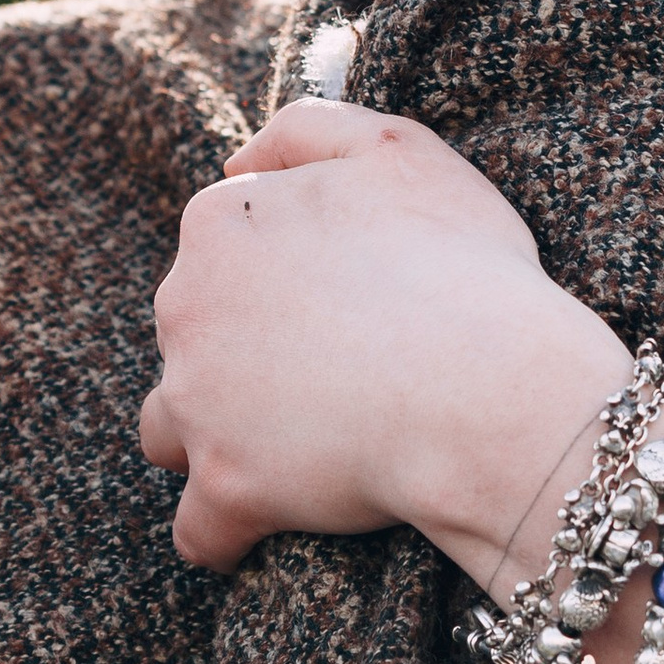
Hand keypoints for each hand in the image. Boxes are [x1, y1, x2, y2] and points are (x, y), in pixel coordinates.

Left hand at [139, 98, 625, 579]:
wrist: (492, 389)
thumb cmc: (462, 266)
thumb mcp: (397, 148)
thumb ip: (306, 129)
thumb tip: (236, 158)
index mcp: (220, 223)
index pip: (215, 250)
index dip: (272, 280)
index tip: (330, 306)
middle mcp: (185, 306)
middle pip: (188, 338)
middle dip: (238, 358)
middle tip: (328, 378)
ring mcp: (198, 401)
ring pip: (171, 429)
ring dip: (213, 441)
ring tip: (291, 454)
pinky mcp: (226, 487)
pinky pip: (200, 532)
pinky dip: (226, 535)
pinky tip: (263, 533)